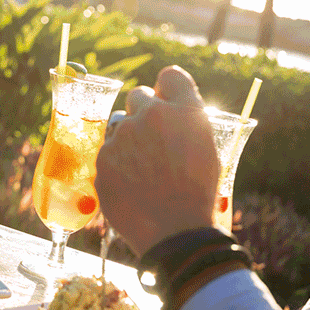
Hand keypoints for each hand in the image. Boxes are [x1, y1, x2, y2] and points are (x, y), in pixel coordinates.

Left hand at [95, 66, 219, 255]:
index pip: (170, 76)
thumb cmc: (199, 194)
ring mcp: (123, 135)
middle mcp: (151, 114)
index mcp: (185, 110)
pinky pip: (108, 151)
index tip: (168, 101)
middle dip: (144, 112)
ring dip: (128, 138)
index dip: (168, 89)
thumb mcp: (207, 151)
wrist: (176, 233)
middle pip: (139, 95)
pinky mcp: (103, 158)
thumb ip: (186, 123)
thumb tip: (172, 112)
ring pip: (120, 124)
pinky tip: (131, 184)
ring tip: (143, 168)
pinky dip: (117, 164)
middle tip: (153, 138)